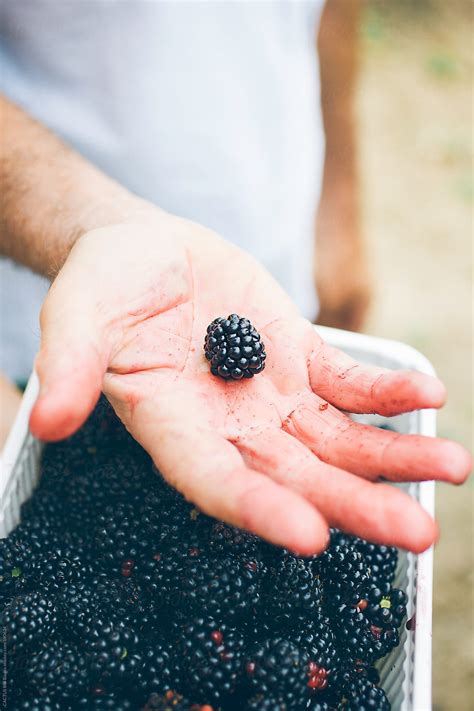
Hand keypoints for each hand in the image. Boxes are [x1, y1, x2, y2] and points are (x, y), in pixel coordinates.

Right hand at [30, 209, 470, 553]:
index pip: (214, 478)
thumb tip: (48, 417)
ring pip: (334, 439)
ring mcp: (267, 394)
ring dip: (391, 455)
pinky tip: (426, 394)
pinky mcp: (295, 357)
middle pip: (294, 476)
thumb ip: (72, 362)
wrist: (144, 252)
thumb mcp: (78, 311)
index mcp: (170, 423)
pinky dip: (384, 390)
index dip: (257, 508)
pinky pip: (346, 383)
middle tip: (416, 533)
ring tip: (451, 466)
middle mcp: (226, 424)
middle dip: (353, 504)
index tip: (310, 537)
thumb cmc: (104, 284)